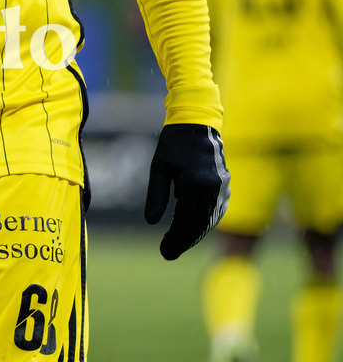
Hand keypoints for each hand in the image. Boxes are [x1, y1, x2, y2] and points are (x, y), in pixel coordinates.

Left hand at [144, 123, 229, 260]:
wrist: (197, 123)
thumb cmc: (174, 144)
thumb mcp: (159, 167)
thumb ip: (156, 195)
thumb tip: (151, 223)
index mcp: (194, 185)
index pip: (184, 222)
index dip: (174, 239)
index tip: (164, 251)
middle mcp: (211, 189)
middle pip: (198, 225)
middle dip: (183, 242)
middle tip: (169, 253)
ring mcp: (221, 188)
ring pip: (209, 221)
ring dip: (195, 235)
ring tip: (179, 243)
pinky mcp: (225, 186)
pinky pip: (216, 211)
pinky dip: (206, 223)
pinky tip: (195, 230)